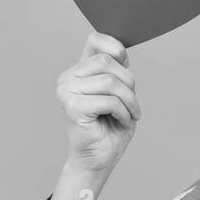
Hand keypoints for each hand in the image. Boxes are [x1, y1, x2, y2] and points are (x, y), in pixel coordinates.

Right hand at [56, 31, 140, 174]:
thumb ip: (117, 69)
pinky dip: (123, 112)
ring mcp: (67, 91)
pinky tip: (121, 122)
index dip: (116, 48)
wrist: (100, 159)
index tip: (125, 68)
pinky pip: (109, 100)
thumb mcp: (120, 92)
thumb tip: (121, 49)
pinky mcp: (72, 107)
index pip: (95, 40)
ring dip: (129, 101)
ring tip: (129, 115)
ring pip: (110, 81)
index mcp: (79, 70)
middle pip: (107, 62)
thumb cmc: (111, 127)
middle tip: (132, 104)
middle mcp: (68, 77)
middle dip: (129, 84)